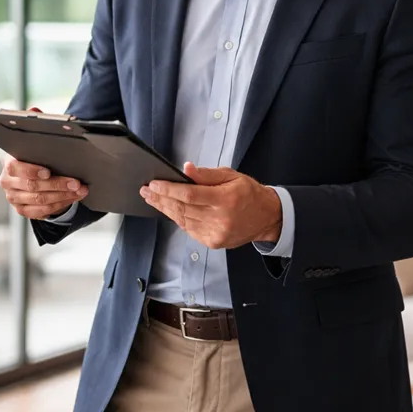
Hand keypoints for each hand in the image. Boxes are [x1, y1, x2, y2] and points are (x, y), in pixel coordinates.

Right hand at [0, 156, 87, 219]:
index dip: (32, 171)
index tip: (48, 172)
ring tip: (79, 190)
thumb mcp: (35, 153)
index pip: (14, 168)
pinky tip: (72, 198)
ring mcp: (14, 198)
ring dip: (63, 196)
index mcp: (9, 164)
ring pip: (40, 200)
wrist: (29, 174)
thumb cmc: (35, 161)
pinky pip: (42, 211)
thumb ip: (42, 153)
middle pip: (32, 186)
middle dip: (58, 184)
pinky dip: (60, 204)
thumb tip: (65, 150)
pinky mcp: (22, 210)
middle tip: (76, 183)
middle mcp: (8, 182)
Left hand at [140, 162, 281, 249]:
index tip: (154, 184)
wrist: (266, 217)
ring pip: (182, 220)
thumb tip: (186, 169)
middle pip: (182, 209)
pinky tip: (168, 210)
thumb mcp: (231, 176)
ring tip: (152, 198)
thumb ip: (207, 174)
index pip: (190, 195)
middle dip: (161, 198)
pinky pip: (189, 229)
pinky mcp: (213, 242)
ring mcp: (215, 233)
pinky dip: (177, 219)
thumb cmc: (248, 193)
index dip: (169, 190)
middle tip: (146, 190)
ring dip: (165, 209)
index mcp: (225, 199)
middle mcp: (220, 219)